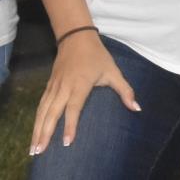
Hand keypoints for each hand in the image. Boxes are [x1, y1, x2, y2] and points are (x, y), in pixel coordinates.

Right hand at [30, 30, 139, 155]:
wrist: (76, 37)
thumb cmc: (97, 55)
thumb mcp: (113, 71)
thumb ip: (125, 90)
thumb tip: (137, 107)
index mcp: (80, 84)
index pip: (73, 108)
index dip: (70, 125)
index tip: (67, 143)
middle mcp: (64, 87)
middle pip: (52, 113)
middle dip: (45, 133)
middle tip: (38, 152)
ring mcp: (54, 86)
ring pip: (43, 111)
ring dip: (37, 129)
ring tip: (33, 148)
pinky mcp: (48, 85)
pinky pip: (40, 105)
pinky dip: (36, 119)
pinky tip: (34, 131)